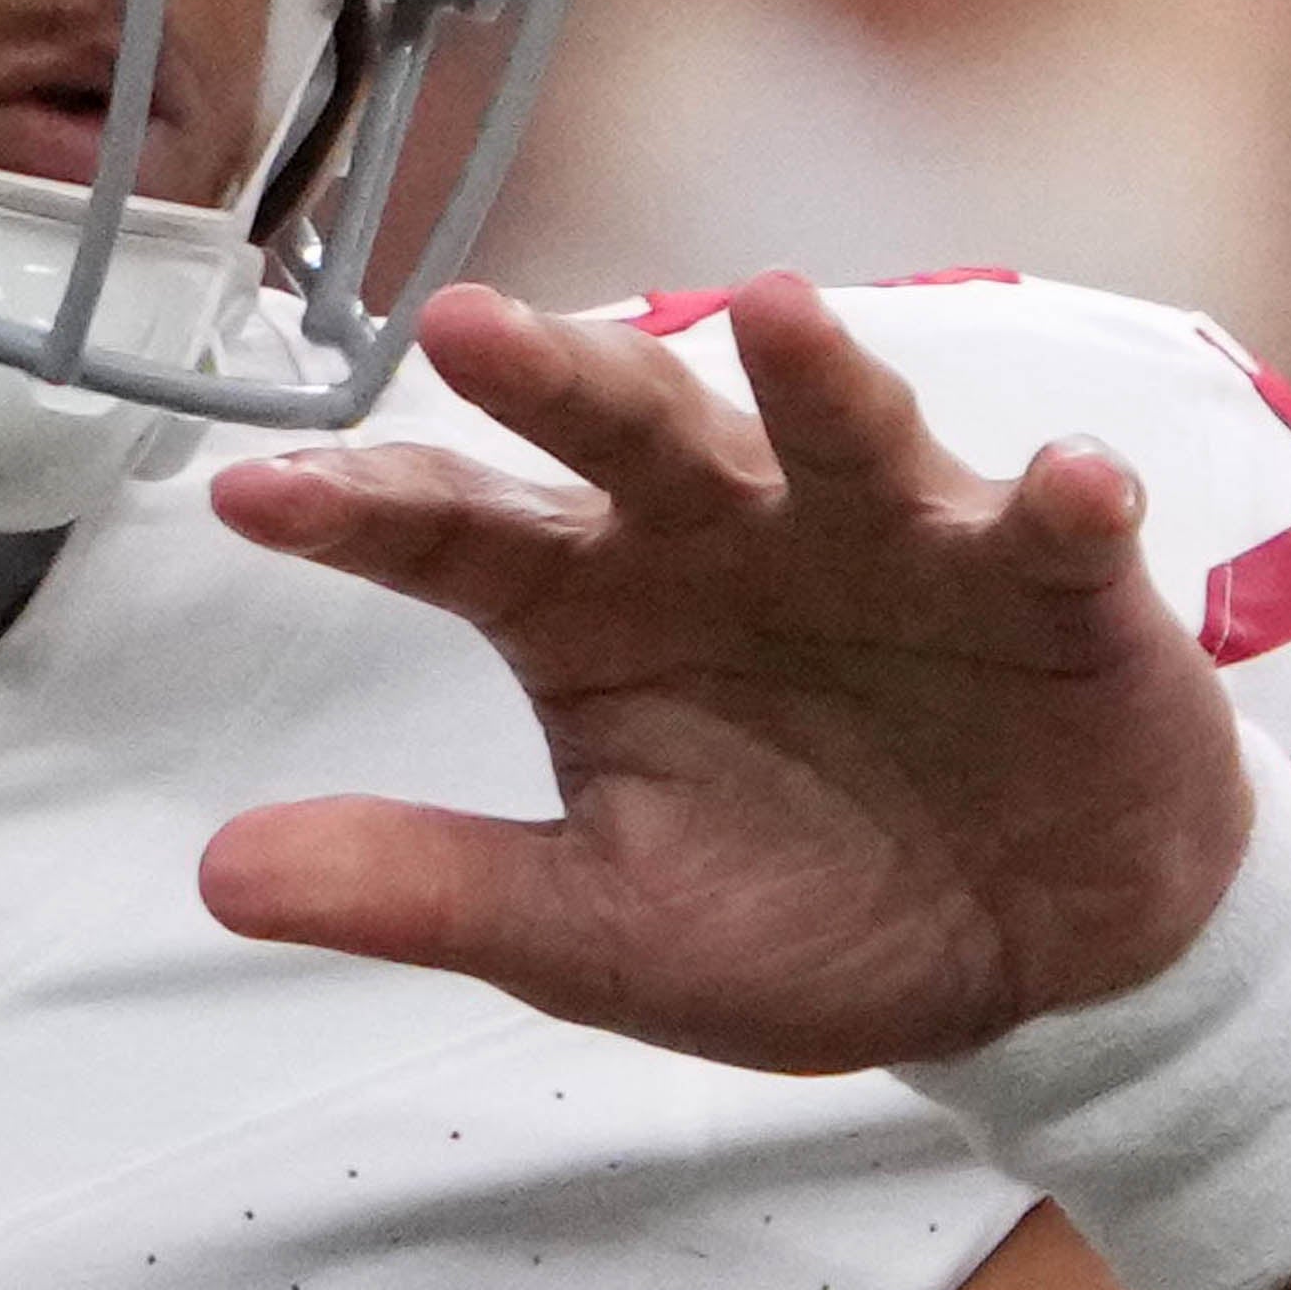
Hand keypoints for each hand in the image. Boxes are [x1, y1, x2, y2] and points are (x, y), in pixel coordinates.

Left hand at [195, 276, 1251, 1071]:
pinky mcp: (1048, 582)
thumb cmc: (803, 916)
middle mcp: (725, 534)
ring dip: (816, 377)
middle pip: (629, 430)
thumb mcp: (593, 928)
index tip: (251, 497)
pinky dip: (1066, 504)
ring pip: (840, 432)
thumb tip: (219, 877)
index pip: (452, 536)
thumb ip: (423, 888)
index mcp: (593, 604)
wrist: (1025, 971)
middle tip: (466, 326)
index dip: (357, 511)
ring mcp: (889, 538)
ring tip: (779, 318)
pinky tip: (1071, 487)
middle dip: (556, 374)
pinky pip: (1056, 530)